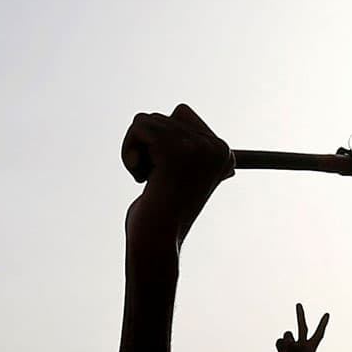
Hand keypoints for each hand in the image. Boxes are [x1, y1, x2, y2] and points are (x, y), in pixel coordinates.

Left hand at [120, 104, 233, 258]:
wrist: (158, 238)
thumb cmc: (164, 210)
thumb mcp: (181, 171)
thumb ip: (187, 143)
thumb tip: (182, 112)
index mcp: (223, 152)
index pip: (181, 114)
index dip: (162, 143)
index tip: (170, 176)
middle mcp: (215, 147)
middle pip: (163, 116)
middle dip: (148, 146)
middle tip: (158, 179)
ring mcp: (196, 147)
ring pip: (146, 121)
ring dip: (137, 150)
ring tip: (149, 179)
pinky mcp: (173, 149)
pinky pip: (138, 127)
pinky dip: (129, 151)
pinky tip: (140, 177)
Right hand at [277, 303, 330, 351]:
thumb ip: (295, 349)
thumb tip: (288, 340)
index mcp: (310, 348)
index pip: (318, 333)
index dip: (322, 323)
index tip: (327, 314)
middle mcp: (301, 347)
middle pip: (302, 328)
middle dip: (300, 316)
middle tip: (298, 304)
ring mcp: (291, 350)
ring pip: (286, 335)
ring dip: (286, 341)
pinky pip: (279, 342)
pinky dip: (279, 345)